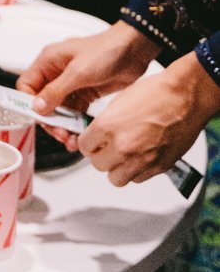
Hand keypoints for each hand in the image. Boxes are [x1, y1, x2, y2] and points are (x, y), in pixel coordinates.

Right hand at [16, 20, 157, 146]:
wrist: (134, 50)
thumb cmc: (105, 51)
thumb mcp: (78, 72)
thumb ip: (56, 90)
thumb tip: (37, 107)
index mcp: (48, 62)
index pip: (27, 85)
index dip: (29, 103)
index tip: (40, 118)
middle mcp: (56, 74)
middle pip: (42, 102)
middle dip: (50, 119)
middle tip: (60, 133)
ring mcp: (71, 84)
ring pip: (59, 110)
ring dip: (63, 125)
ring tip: (71, 139)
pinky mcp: (85, 93)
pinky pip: (74, 113)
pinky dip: (75, 124)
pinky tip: (80, 134)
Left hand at [80, 54, 219, 185]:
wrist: (186, 97)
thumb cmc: (156, 92)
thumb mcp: (120, 100)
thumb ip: (106, 122)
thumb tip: (98, 135)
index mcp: (108, 125)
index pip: (84, 147)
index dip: (88, 142)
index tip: (92, 141)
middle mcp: (123, 146)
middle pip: (98, 165)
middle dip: (101, 156)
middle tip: (107, 148)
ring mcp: (141, 160)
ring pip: (116, 179)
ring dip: (117, 168)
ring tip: (123, 155)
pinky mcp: (158, 167)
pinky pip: (138, 179)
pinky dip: (136, 171)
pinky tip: (140, 157)